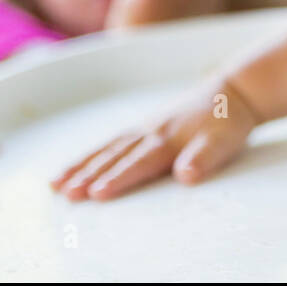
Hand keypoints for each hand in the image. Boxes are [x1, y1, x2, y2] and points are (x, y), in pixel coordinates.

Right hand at [49, 79, 261, 200]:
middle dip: (89, 175)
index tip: (97, 193)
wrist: (231, 91)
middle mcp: (151, 132)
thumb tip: (186, 175)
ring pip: (107, 148)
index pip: (140, 163)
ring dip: (81, 166)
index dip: (119, 178)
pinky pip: (111, 141)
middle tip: (65, 193)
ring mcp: (144, 127)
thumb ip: (204, 157)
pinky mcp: (143, 126)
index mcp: (169, 139)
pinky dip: (90, 154)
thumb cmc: (227, 121)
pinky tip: (73, 167)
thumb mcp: (224, 140)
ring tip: (54, 185)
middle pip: (115, 156)